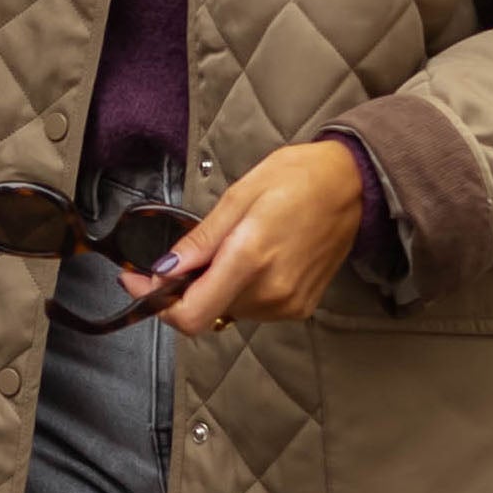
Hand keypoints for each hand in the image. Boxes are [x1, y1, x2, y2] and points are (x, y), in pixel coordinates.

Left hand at [132, 141, 364, 334]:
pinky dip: (239, 290)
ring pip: (227, 310)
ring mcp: (287, 304)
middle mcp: (270, 292)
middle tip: (183, 257)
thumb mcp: (239, 196)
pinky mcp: (299, 308)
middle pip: (205, 312)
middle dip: (184, 289)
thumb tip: (164, 269)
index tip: (139, 280)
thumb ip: (200, 241)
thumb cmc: (297, 178)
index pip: (190, 314)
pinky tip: (252, 261)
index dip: (157, 303)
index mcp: (250, 259)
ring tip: (230, 249)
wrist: (352, 186)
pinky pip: (253, 309)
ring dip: (214, 288)